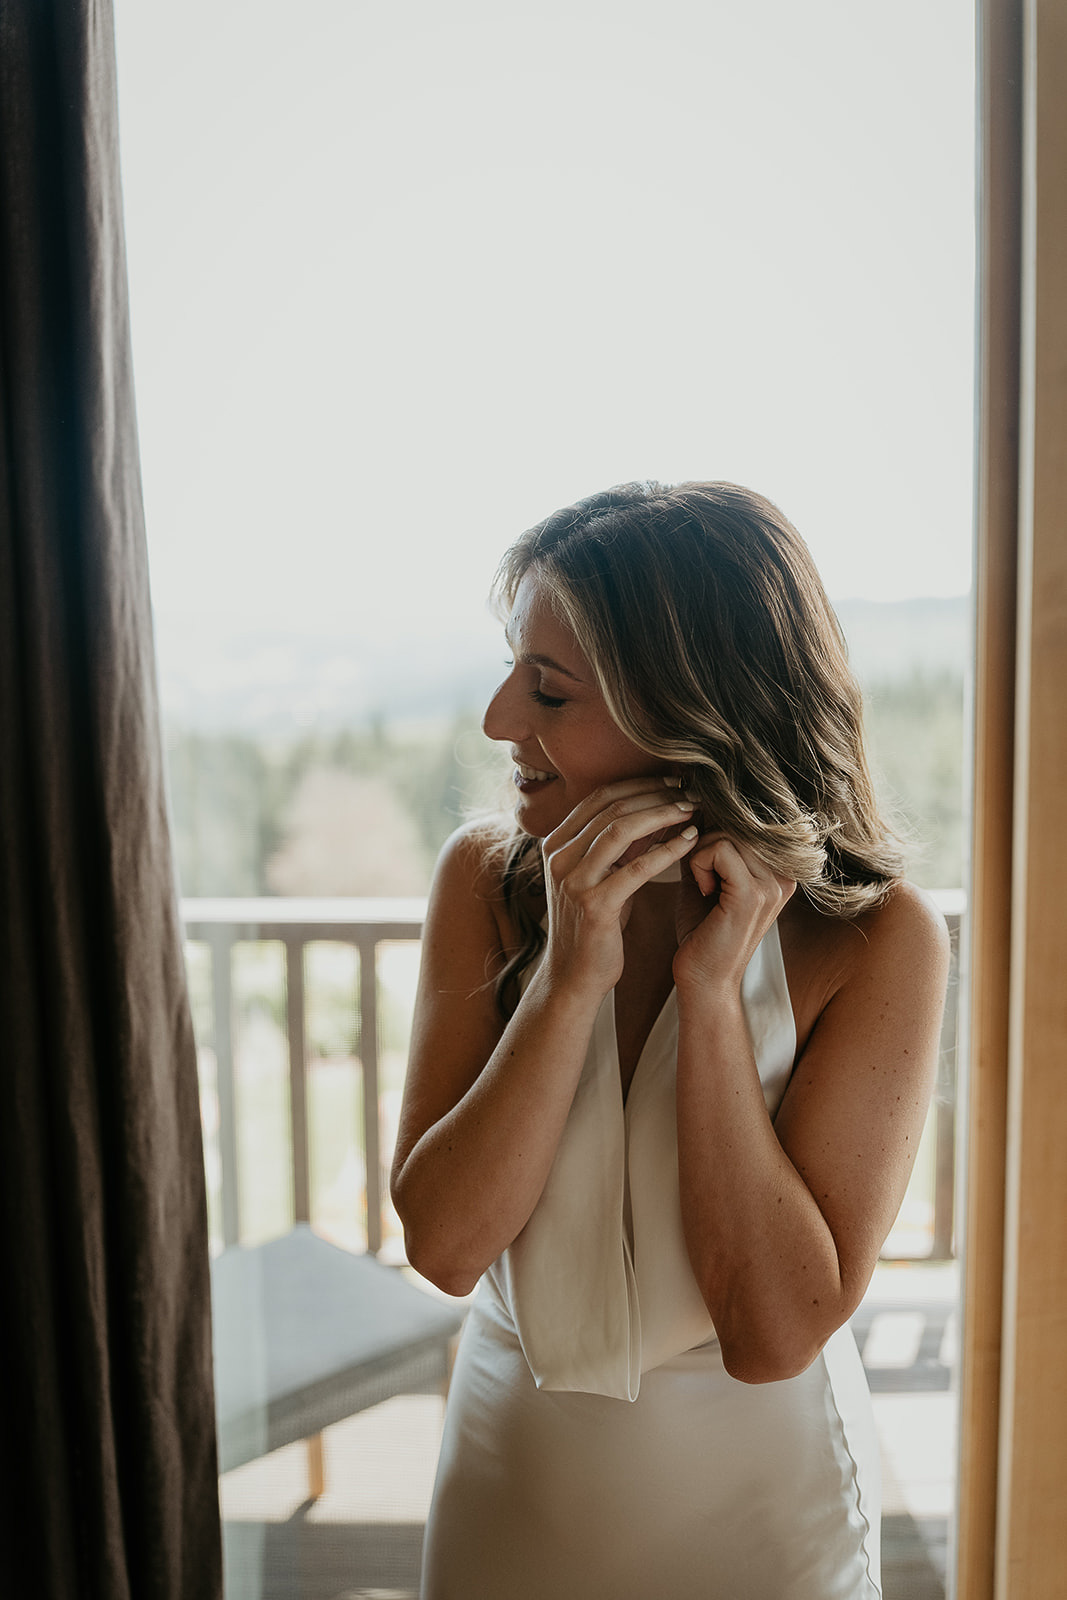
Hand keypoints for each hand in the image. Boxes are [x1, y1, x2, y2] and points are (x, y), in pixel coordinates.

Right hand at [540, 777, 698, 998]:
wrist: (574, 976)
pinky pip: (636, 868)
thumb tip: (654, 808)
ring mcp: (573, 880)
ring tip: (691, 809)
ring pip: (620, 829)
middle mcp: (559, 856)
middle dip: (654, 794)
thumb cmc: (593, 925)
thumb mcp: (599, 876)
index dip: (639, 784)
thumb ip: (617, 845)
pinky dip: (667, 850)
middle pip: (611, 807)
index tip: (672, 781)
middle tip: (689, 791)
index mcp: (556, 843)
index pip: (599, 797)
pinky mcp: (593, 904)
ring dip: (662, 814)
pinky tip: (690, 841)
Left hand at [673, 833, 794, 994]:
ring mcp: (773, 886)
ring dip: (702, 854)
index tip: (705, 862)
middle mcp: (784, 876)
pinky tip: (702, 890)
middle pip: (740, 824)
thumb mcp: (708, 878)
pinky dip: (699, 864)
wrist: (703, 979)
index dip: (718, 832)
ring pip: (728, 834)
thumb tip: (698, 805)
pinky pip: (720, 850)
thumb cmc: (703, 931)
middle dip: (708, 841)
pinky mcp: (752, 895)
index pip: (750, 822)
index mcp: (781, 871)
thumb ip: (710, 844)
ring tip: (703, 885)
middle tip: (702, 876)